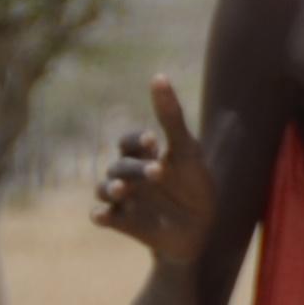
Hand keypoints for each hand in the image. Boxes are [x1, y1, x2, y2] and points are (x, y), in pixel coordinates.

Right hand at [93, 75, 212, 262]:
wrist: (203, 229)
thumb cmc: (196, 186)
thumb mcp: (187, 152)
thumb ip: (172, 117)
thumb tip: (158, 75)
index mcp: (143, 156)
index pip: (128, 141)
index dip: (137, 141)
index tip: (154, 141)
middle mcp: (128, 175)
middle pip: (119, 166)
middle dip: (135, 168)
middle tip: (159, 172)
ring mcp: (123, 199)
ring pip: (104, 189)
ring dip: (112, 188)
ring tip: (124, 189)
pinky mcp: (121, 222)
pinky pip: (100, 216)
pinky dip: (100, 214)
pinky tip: (104, 214)